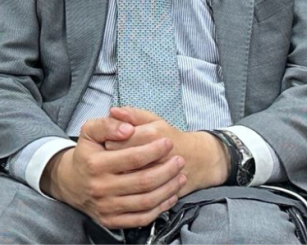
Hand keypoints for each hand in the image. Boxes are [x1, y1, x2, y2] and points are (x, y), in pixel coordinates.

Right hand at [41, 114, 186, 229]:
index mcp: (95, 164)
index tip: (168, 142)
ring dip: (168, 189)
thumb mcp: (89, 132)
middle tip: (180, 160)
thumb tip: (128, 128)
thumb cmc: (86, 154)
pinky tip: (171, 195)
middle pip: (143, 181)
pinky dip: (160, 208)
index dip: (154, 150)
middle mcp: (100, 187)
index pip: (132, 158)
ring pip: (146, 201)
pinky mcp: (111, 221)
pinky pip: (142, 218)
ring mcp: (106, 207)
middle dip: (167, 170)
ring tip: (180, 176)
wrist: (71, 183)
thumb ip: (107, 125)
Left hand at [103, 107, 229, 195]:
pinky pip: (138, 195)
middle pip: (119, 162)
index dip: (107, 142)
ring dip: (118, 176)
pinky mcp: (161, 194)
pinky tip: (129, 184)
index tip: (106, 142)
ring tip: (119, 170)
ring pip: (127, 181)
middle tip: (110, 158)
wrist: (199, 161)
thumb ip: (132, 114)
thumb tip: (112, 111)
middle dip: (111, 160)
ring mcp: (159, 178)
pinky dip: (129, 191)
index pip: (116, 140)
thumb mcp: (153, 120)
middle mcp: (155, 157)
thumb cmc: (170, 137)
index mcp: (151, 135)